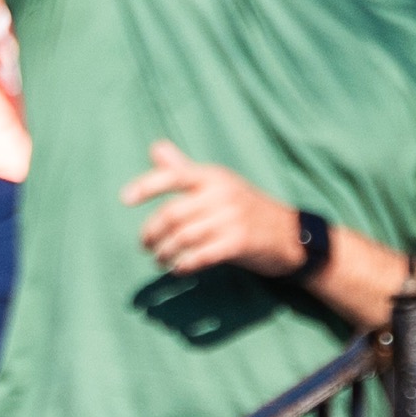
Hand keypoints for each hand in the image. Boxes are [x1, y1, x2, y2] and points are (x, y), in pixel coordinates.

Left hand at [122, 141, 303, 278]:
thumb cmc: (245, 208)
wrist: (291, 236)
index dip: (146, 186)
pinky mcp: (240, 243)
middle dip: (151, 233)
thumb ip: (184, 169)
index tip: (124, 199)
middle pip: (171, 214)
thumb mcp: (218, 183)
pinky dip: (183, 265)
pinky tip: (178, 269)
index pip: (174, 176)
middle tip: (146, 246)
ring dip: (164, 253)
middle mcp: (222, 194)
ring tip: (159, 259)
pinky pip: (200, 255)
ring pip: (182, 237)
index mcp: (213, 176)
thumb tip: (156, 147)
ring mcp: (233, 218)